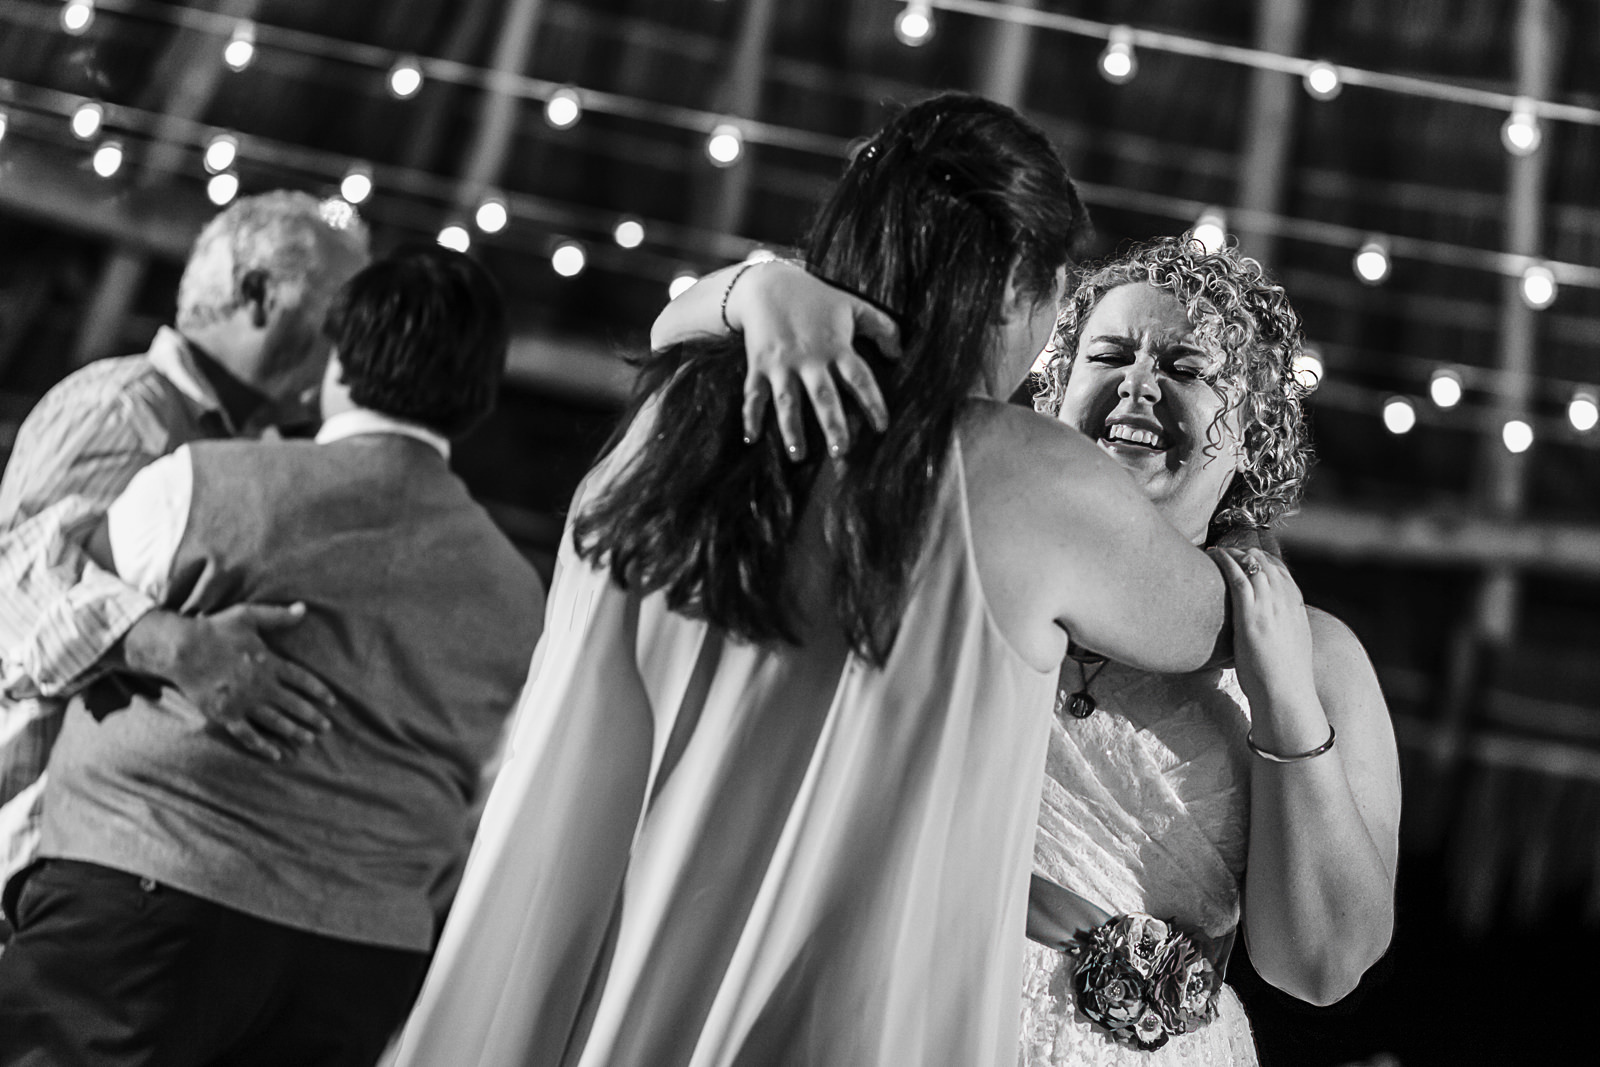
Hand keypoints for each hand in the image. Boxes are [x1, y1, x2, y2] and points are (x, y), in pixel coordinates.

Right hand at [121, 604, 335, 761]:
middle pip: (293, 704)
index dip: (319, 691)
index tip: (332, 701)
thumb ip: (278, 616)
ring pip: (276, 722)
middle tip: (327, 727)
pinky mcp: (226, 715)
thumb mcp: (249, 615)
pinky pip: (248, 736)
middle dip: (312, 716)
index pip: (302, 680)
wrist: (182, 650)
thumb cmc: (216, 630)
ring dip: (294, 732)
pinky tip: (276, 755)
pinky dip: (263, 746)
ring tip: (310, 739)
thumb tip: (303, 608)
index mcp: (269, 663)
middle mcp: (261, 686)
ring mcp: (244, 703)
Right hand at [729, 261, 901, 459]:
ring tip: (797, 455)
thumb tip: (899, 354)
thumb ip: (882, 327)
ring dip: (791, 429)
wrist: (768, 284)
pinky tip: (750, 439)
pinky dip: (750, 416)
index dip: (872, 402)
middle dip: (832, 424)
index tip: (882, 427)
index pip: (859, 378)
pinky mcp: (759, 365)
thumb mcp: (853, 305)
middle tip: (840, 451)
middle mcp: (809, 358)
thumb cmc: (816, 297)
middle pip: (823, 396)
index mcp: (836, 346)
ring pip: (788, 401)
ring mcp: (782, 363)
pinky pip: (753, 394)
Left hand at [1212, 547, 1318, 716]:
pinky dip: (1226, 562)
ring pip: (1253, 567)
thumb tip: (1272, 632)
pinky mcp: (1251, 615)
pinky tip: (1214, 556)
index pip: (1283, 575)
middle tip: (1231, 551)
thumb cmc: (1286, 679)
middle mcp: (1285, 603)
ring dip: (1234, 554)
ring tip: (1218, 551)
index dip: (1267, 563)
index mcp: (1297, 611)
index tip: (1252, 558)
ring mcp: (1269, 607)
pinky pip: (1237, 578)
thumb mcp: (1292, 648)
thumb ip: (1284, 632)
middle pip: (1268, 565)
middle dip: (1249, 554)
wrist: (1286, 694)